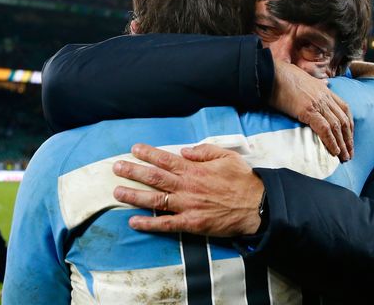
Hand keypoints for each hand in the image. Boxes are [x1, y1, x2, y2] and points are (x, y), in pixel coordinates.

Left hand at [112, 143, 264, 235]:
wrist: (257, 205)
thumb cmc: (243, 180)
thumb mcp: (226, 156)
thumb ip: (204, 151)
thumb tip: (184, 151)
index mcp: (194, 169)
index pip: (165, 159)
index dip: (148, 154)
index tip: (134, 149)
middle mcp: (186, 186)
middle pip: (154, 177)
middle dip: (133, 171)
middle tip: (116, 168)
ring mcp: (187, 206)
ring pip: (155, 199)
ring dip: (134, 195)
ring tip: (117, 192)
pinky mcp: (191, 223)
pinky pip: (166, 224)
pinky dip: (148, 223)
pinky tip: (133, 221)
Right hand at [269, 60, 352, 160]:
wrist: (271, 73)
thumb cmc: (283, 76)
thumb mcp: (306, 78)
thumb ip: (317, 83)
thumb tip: (326, 83)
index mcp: (325, 90)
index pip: (345, 109)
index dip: (349, 126)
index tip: (349, 138)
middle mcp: (325, 97)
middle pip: (344, 120)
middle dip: (348, 139)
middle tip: (349, 154)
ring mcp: (317, 103)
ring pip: (337, 126)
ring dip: (342, 144)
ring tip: (344, 157)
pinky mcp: (308, 110)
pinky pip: (324, 128)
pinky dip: (331, 141)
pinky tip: (334, 151)